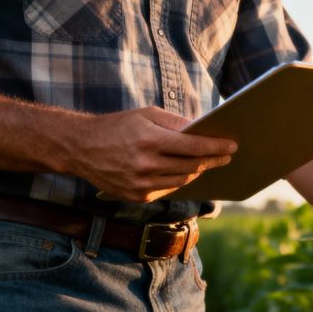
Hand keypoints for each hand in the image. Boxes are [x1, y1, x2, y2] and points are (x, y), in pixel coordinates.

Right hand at [64, 106, 236, 202]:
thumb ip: (176, 123)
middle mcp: (146, 165)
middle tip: (227, 155)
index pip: (194, 147)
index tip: (232, 145)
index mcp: (150, 140)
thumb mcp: (146, 114)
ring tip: (209, 162)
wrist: (80, 148)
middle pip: (192, 166)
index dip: (217, 147)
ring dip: (198, 171)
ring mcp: (141, 184)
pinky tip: (187, 171)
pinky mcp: (137, 196)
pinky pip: (168, 189)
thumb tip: (203, 130)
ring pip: (183, 180)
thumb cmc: (117, 126)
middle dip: (213, 160)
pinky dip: (179, 179)